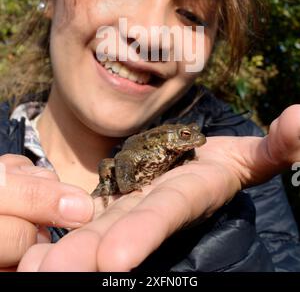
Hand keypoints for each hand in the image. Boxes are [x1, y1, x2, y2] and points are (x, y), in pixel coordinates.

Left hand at [17, 105, 299, 271]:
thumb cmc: (226, 162)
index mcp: (187, 194)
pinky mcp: (111, 201)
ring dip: (60, 249)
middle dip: (85, 255)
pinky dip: (56, 233)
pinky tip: (27, 249)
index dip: (143, 231)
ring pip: (92, 228)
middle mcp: (153, 206)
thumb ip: (276, 146)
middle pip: (117, 230)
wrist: (195, 168)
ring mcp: (128, 205)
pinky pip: (81, 217)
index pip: (164, 213)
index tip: (113, 258)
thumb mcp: (253, 155)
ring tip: (25, 267)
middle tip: (45, 274)